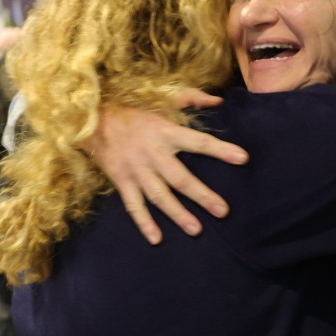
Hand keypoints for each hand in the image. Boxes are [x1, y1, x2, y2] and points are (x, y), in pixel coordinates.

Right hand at [86, 91, 248, 244]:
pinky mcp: (122, 181)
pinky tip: (156, 238)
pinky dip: (144, 222)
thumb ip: (192, 98)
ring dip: (178, 214)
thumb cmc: (132, 109)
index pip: (199, 142)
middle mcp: (153, 153)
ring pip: (160, 196)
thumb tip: (219, 100)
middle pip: (181, 178)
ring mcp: (137, 170)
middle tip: (223, 211)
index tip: (242, 159)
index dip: (221, 150)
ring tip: (196, 230)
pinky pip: (134, 205)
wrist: (92, 118)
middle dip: (202, 196)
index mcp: (166, 132)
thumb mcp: (162, 98)